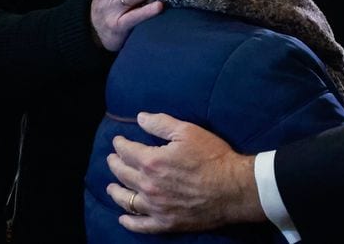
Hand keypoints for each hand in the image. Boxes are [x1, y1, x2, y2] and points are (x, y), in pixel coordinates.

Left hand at [106, 112, 262, 232]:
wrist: (232, 188)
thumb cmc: (212, 157)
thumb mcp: (189, 131)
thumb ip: (162, 123)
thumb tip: (140, 118)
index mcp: (152, 162)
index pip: (127, 152)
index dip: (120, 145)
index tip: (117, 141)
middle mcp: (148, 186)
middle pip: (123, 175)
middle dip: (115, 164)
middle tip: (112, 159)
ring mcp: (155, 207)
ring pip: (127, 200)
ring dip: (116, 192)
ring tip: (111, 187)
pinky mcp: (165, 222)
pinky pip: (140, 225)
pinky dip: (129, 222)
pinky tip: (124, 218)